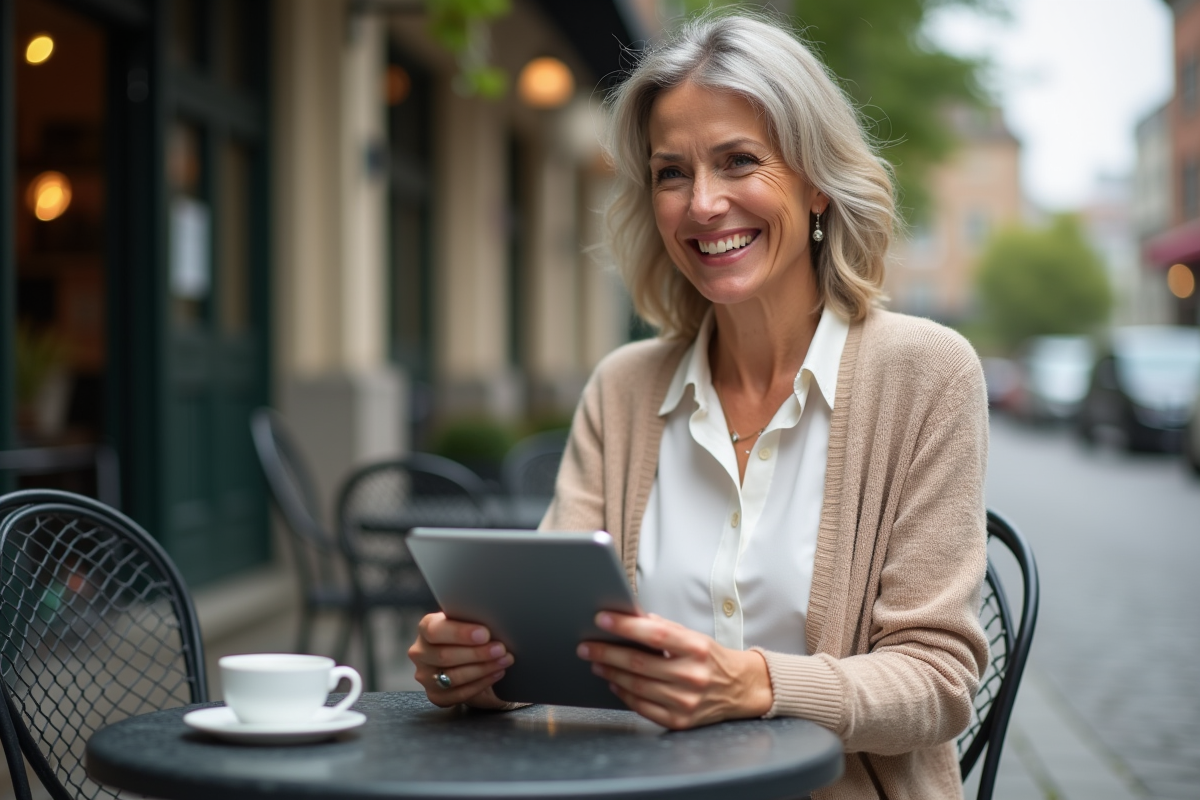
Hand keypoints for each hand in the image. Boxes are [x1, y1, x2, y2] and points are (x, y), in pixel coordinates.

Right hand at [407, 612, 513, 708]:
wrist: (472, 657)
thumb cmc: (471, 634)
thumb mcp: (470, 621)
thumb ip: (473, 620)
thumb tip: (494, 619)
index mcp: (426, 628)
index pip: (435, 630)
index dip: (460, 633)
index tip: (485, 634)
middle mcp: (420, 652)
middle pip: (444, 656)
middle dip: (476, 653)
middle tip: (500, 649)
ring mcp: (425, 676)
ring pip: (452, 676)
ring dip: (482, 669)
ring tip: (503, 661)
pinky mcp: (436, 695)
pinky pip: (458, 694)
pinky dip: (480, 684)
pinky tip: (496, 673)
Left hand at [577, 612, 772, 729]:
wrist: (741, 689)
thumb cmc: (711, 658)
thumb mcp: (693, 636)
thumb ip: (663, 628)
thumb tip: (630, 617)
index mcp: (697, 648)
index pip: (654, 634)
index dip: (625, 626)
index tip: (602, 619)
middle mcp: (692, 676)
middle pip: (638, 663)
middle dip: (606, 653)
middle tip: (586, 646)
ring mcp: (686, 701)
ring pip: (637, 686)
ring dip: (611, 673)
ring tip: (596, 663)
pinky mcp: (680, 721)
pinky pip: (643, 707)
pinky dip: (624, 694)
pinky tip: (615, 683)